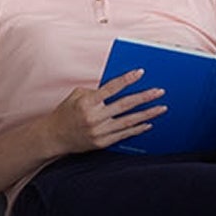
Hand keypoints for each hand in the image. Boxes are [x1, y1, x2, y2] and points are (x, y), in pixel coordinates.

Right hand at [45, 69, 165, 154]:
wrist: (54, 137)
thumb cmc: (66, 113)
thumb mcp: (76, 96)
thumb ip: (96, 92)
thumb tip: (118, 88)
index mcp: (88, 102)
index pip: (111, 88)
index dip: (127, 79)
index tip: (141, 72)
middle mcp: (94, 117)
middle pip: (125, 105)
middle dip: (145, 97)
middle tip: (160, 91)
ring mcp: (99, 132)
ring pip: (129, 121)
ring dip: (147, 114)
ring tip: (161, 108)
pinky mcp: (102, 143)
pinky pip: (124, 135)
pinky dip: (137, 129)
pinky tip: (148, 123)